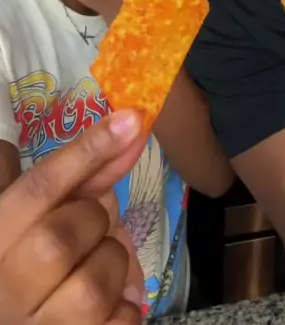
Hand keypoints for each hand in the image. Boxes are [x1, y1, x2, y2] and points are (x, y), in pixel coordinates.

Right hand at [0, 109, 146, 324]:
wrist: (21, 315)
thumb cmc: (29, 258)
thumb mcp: (41, 210)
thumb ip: (79, 174)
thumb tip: (130, 126)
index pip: (37, 188)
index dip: (87, 151)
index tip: (131, 119)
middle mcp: (3, 287)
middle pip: (60, 238)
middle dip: (91, 221)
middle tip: (89, 223)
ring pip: (92, 287)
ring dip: (111, 263)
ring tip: (96, 263)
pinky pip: (118, 323)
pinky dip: (126, 303)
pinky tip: (110, 299)